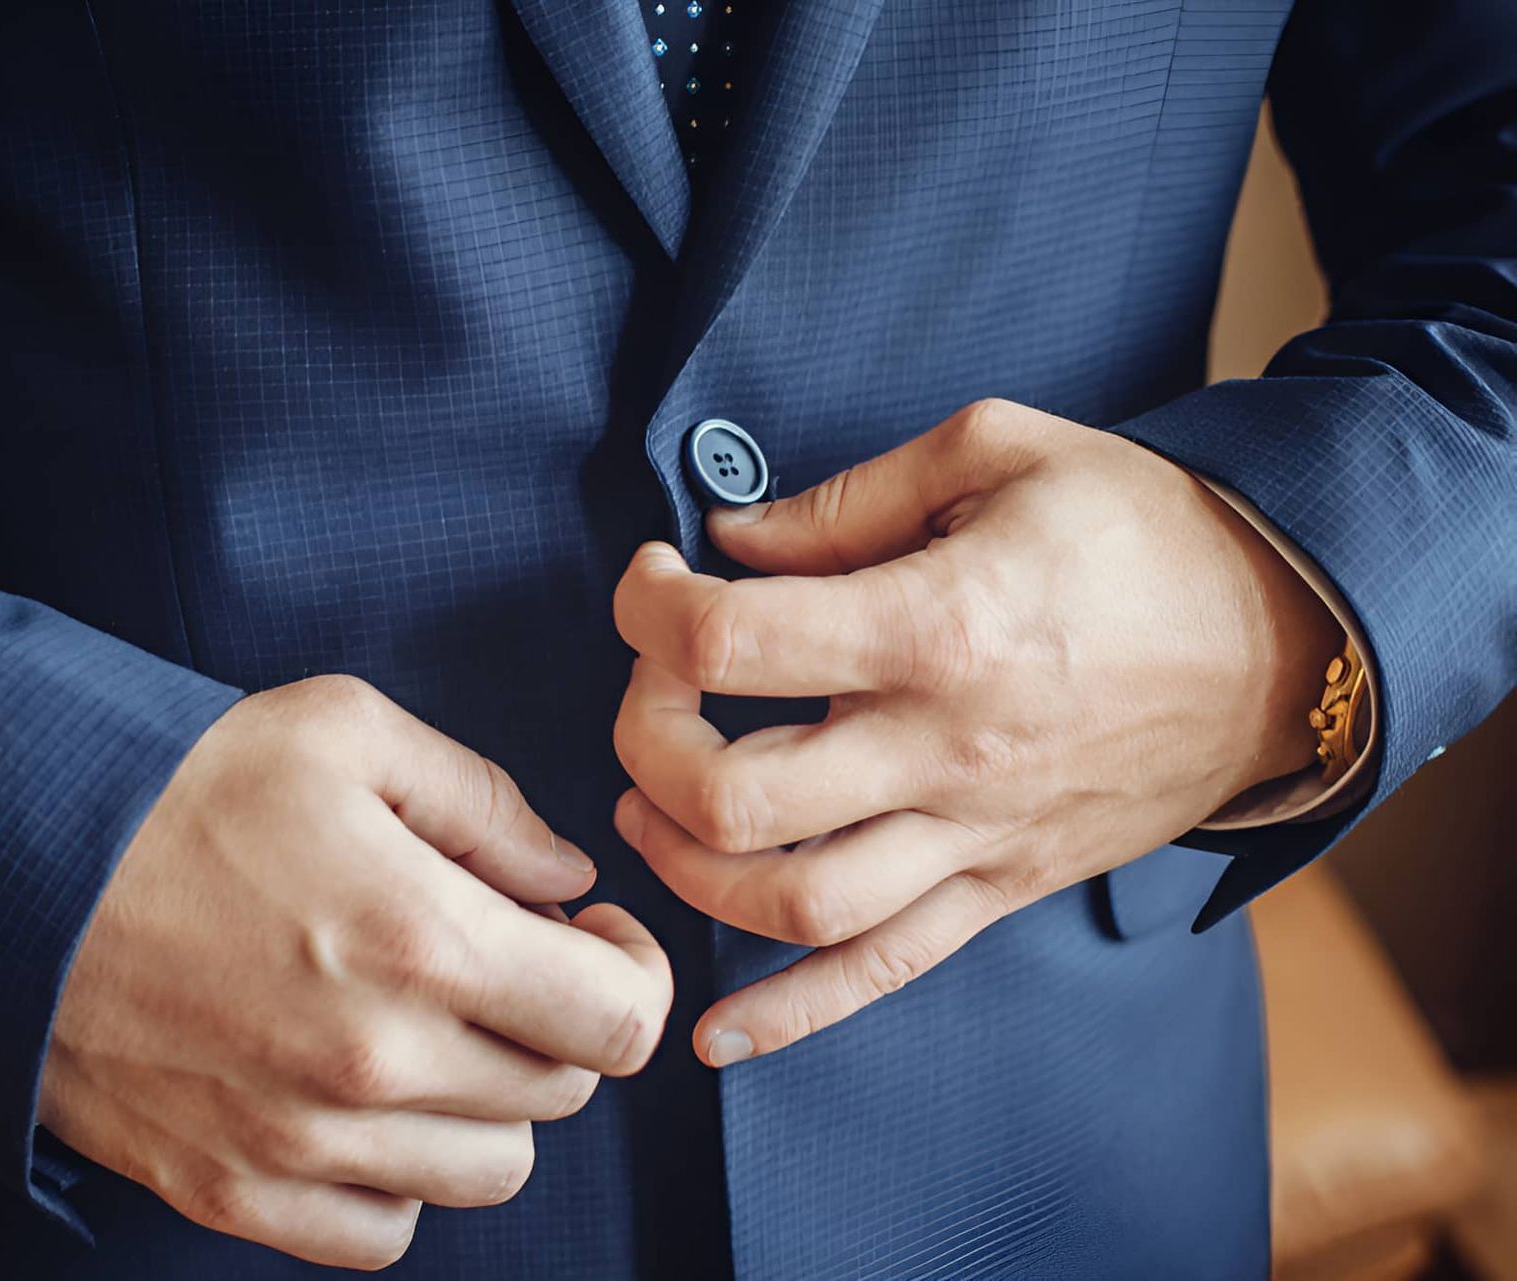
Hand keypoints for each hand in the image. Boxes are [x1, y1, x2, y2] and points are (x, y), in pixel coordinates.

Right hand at [42, 675, 671, 1270]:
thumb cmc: (174, 783)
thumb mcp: (345, 730)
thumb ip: (484, 802)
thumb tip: (564, 876)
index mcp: (420, 941)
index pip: (620, 1022)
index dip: (634, 972)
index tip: (595, 935)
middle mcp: (373, 1064)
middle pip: (561, 1093)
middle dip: (558, 1020)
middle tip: (509, 960)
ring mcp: (298, 1144)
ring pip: (488, 1171)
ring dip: (490, 1101)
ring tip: (437, 1027)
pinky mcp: (229, 1189)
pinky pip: (383, 1232)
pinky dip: (401, 1176)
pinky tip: (369, 1101)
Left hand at [611, 399, 1340, 1067]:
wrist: (1285, 642)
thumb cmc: (1142, 534)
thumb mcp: (999, 450)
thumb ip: (848, 499)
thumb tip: (731, 539)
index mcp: (940, 625)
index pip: (732, 645)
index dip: (652, 610)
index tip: (654, 583)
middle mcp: (946, 750)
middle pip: (734, 795)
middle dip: (648, 741)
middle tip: (655, 688)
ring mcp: (975, 836)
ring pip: (793, 905)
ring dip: (688, 870)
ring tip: (651, 812)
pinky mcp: (1000, 886)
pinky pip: (883, 971)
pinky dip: (790, 1014)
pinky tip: (714, 1034)